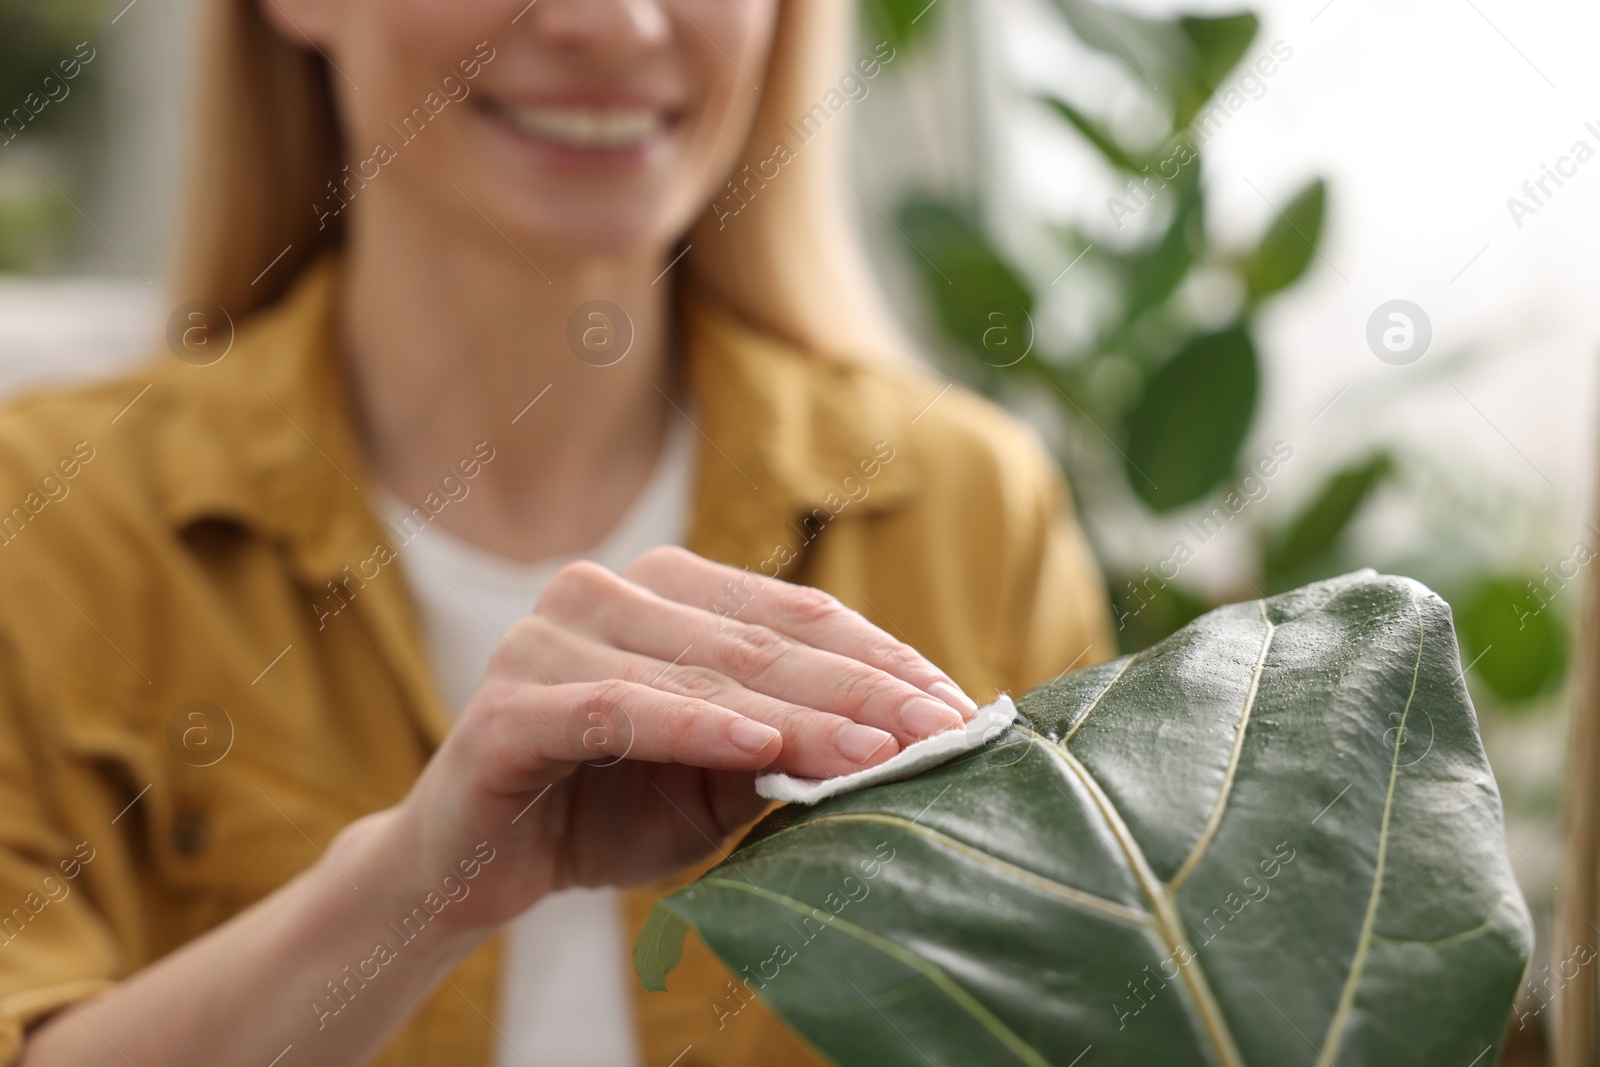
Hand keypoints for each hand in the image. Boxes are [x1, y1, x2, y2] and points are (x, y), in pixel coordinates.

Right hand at [374, 547, 975, 931]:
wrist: (471, 864)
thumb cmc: (604, 810)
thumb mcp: (714, 782)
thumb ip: (784, 748)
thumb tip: (900, 740)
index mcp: (664, 589)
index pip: (797, 617)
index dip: (883, 659)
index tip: (961, 707)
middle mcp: (605, 592)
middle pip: (763, 642)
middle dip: (864, 691)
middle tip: (945, 731)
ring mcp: (550, 640)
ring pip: (703, 673)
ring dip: (800, 715)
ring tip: (881, 751)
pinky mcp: (509, 706)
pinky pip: (616, 710)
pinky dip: (689, 726)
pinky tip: (755, 746)